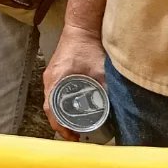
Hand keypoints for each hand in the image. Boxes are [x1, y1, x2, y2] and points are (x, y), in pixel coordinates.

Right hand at [43, 24, 105, 140]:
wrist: (79, 29)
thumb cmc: (87, 48)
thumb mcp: (101, 72)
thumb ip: (106, 90)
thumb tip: (118, 110)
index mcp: (57, 80)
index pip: (50, 109)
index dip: (59, 126)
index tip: (72, 137)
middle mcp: (50, 79)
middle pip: (49, 107)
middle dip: (60, 124)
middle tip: (76, 136)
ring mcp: (50, 75)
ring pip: (50, 101)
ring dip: (59, 114)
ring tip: (75, 126)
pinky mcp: (54, 72)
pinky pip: (53, 94)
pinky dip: (59, 105)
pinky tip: (71, 110)